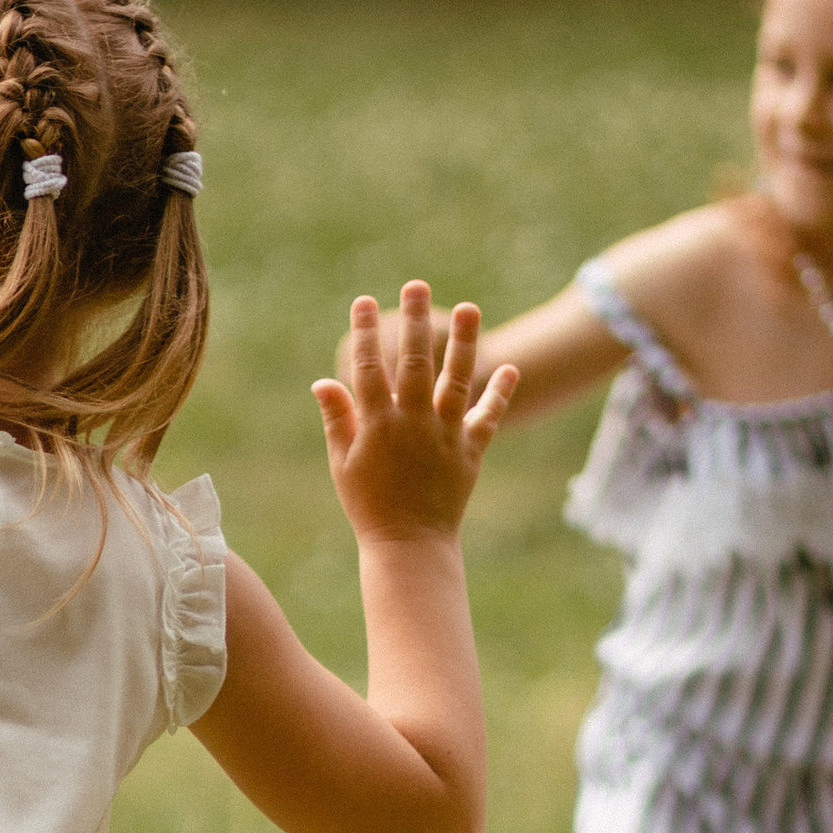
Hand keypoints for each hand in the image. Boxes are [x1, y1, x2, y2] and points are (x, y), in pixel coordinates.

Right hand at [313, 284, 516, 542]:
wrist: (409, 547)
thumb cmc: (369, 506)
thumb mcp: (343, 465)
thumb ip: (338, 420)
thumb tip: (323, 380)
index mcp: (377, 426)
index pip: (368, 370)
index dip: (363, 334)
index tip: (362, 302)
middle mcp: (413, 425)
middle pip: (414, 363)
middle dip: (414, 322)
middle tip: (416, 285)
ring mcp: (444, 437)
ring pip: (456, 381)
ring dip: (463, 343)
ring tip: (470, 309)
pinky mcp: (470, 453)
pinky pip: (487, 420)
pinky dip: (499, 395)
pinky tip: (510, 368)